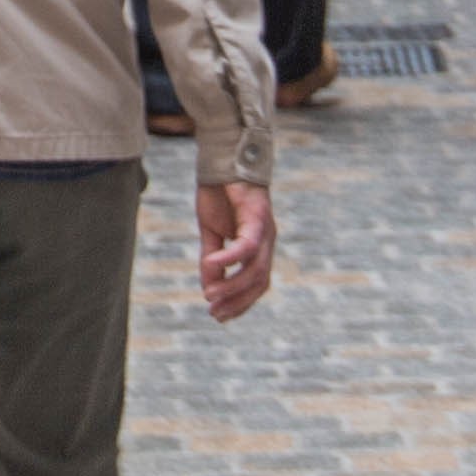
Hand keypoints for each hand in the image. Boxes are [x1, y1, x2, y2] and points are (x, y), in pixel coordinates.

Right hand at [197, 178, 276, 322]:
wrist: (223, 159)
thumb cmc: (219, 193)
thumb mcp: (211, 231)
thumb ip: (212, 258)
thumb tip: (208, 286)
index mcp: (259, 246)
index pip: (256, 284)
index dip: (240, 303)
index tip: (220, 316)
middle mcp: (267, 241)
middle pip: (259, 282)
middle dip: (237, 301)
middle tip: (215, 313)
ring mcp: (266, 230)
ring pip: (255, 269)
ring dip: (233, 286)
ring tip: (211, 295)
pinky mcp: (258, 216)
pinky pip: (247, 245)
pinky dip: (230, 258)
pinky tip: (211, 264)